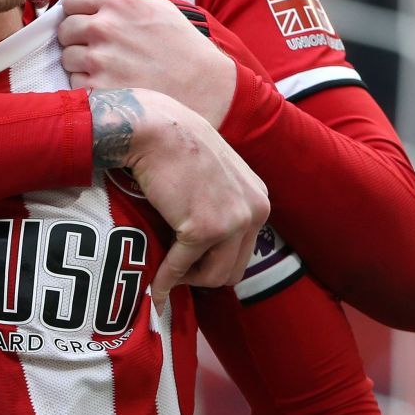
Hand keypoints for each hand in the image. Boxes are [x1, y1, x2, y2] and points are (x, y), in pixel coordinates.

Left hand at [58, 0, 236, 126]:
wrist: (205, 87)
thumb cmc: (184, 48)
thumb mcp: (159, 9)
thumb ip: (123, 1)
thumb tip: (93, 1)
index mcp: (120, 2)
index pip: (73, 0)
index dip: (77, 12)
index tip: (83, 21)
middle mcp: (105, 27)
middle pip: (65, 29)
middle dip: (77, 39)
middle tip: (97, 49)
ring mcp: (99, 59)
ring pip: (67, 57)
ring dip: (81, 64)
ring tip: (108, 69)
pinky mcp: (97, 88)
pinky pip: (75, 83)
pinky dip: (87, 86)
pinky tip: (111, 85)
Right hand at [88, 88, 267, 296]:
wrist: (155, 128)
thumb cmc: (175, 142)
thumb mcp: (215, 170)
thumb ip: (221, 197)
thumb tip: (207, 229)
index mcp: (259, 199)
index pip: (245, 249)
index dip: (215, 260)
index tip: (190, 262)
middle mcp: (255, 211)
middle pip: (233, 269)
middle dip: (203, 275)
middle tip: (176, 270)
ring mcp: (232, 221)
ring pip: (214, 276)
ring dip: (188, 279)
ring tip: (165, 273)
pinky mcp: (204, 229)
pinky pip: (182, 266)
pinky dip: (166, 278)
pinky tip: (155, 285)